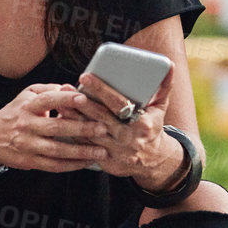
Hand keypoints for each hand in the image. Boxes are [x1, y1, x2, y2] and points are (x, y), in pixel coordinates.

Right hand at [0, 83, 110, 173]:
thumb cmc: (14, 114)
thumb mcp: (26, 96)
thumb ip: (49, 90)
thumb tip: (71, 88)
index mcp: (26, 106)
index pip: (46, 100)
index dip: (65, 99)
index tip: (84, 98)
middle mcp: (26, 126)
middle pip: (55, 128)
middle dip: (81, 129)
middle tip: (102, 128)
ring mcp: (27, 145)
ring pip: (56, 151)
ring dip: (80, 152)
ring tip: (100, 150)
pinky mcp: (29, 161)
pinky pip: (52, 165)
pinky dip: (71, 165)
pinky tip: (86, 163)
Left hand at [72, 70, 185, 189]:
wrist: (153, 160)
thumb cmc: (152, 127)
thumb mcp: (160, 108)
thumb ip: (163, 86)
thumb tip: (169, 64)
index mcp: (143, 123)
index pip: (119, 103)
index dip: (101, 90)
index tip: (85, 76)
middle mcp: (129, 138)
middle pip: (100, 118)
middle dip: (80, 102)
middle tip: (64, 89)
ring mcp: (117, 152)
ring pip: (89, 133)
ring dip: (71, 117)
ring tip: (58, 102)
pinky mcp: (106, 162)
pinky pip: (85, 146)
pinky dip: (72, 133)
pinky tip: (62, 120)